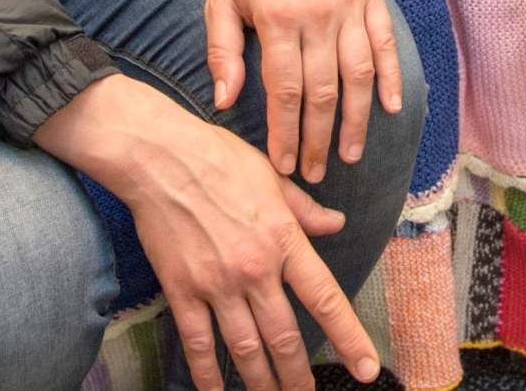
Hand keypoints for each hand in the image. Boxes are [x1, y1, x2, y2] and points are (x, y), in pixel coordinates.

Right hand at [37, 77, 379, 388]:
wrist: (159, 157)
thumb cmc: (218, 158)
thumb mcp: (272, 176)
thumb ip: (305, 209)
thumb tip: (336, 224)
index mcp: (283, 239)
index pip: (325, 298)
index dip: (349, 338)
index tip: (366, 368)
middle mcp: (255, 269)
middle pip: (284, 337)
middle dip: (299, 375)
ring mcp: (217, 284)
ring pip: (245, 348)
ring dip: (262, 382)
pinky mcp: (182, 291)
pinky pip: (198, 343)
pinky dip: (208, 373)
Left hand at [208, 0, 404, 181]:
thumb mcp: (220, 0)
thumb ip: (222, 52)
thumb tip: (225, 102)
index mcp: (278, 17)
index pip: (285, 89)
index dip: (285, 132)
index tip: (285, 165)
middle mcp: (318, 13)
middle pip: (323, 90)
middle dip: (319, 139)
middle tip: (316, 174)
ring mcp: (349, 4)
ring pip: (358, 74)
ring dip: (356, 120)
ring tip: (349, 154)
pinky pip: (385, 44)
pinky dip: (390, 78)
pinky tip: (389, 110)